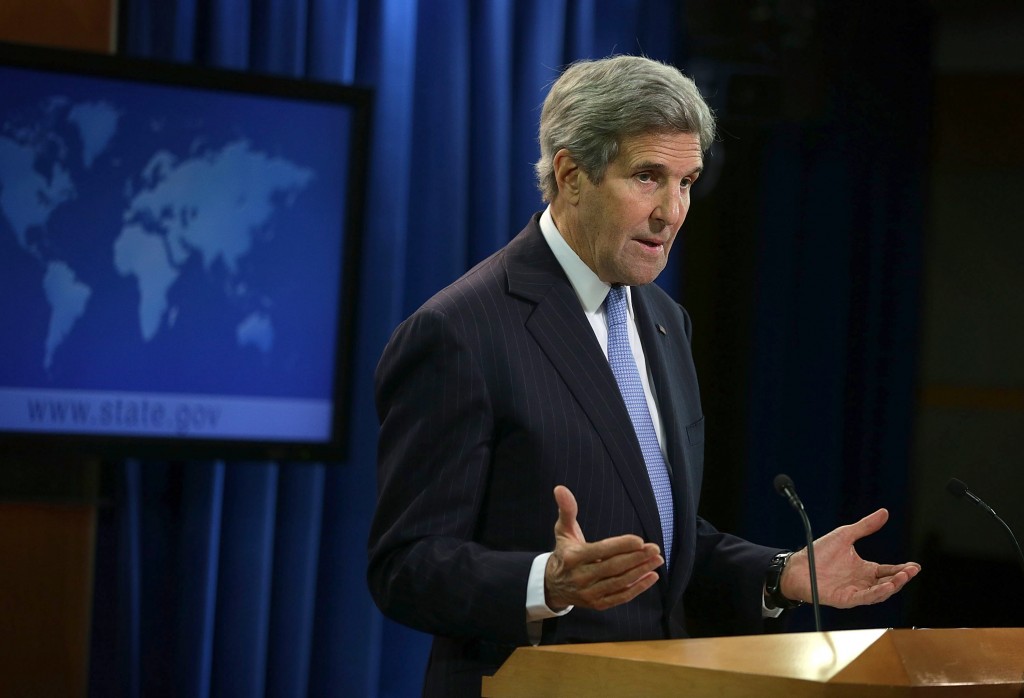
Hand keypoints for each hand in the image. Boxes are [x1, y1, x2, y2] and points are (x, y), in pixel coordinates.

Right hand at [544, 485, 662, 611]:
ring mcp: (589, 593)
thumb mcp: (563, 530)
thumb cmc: (564, 552)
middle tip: (655, 548)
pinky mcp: (598, 604)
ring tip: (657, 560)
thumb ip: (567, 510)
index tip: (639, 540)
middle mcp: (581, 577)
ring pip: (619, 582)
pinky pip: (621, 597)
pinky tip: (651, 577)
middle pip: (613, 567)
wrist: (553, 585)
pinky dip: (638, 588)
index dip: (620, 546)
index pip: (600, 551)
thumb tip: (560, 488)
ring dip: (640, 572)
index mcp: (573, 557)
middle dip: (636, 558)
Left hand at [780, 508, 920, 607]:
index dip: (903, 569)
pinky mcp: (846, 598)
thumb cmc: (818, 553)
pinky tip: (886, 587)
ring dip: (893, 586)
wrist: (798, 565)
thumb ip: (865, 526)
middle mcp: (862, 581)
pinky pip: (864, 598)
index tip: (915, 566)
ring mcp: (855, 591)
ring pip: (880, 592)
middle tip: (912, 570)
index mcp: (865, 569)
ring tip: (903, 577)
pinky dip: (877, 593)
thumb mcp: (845, 535)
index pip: (889, 570)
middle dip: (902, 577)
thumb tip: (884, 512)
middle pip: (888, 582)